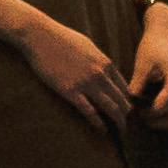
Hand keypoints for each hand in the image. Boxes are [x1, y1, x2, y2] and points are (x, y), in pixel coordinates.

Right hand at [21, 13, 133, 127]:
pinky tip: (102, 130)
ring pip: (111, 108)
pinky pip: (89, 112)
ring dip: (118, 122)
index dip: (128, 101)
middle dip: (127, 115)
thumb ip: (98, 60)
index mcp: (105, 63)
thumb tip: (104, 70)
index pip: (125, 88)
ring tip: (121, 131)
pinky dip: (98, 123)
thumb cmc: (61, 37)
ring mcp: (86, 83)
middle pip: (122, 100)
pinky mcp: (70, 91)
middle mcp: (100, 74)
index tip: (126, 110)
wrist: (40, 36)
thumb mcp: (87, 46)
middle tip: (126, 125)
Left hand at [126, 0, 167, 126]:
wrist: (166, 36)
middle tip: (139, 117)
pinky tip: (151, 108)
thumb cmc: (153, 48)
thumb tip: (130, 105)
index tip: (133, 111)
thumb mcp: (141, 65)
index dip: (145, 114)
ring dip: (162, 121)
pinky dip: (167, 115)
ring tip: (144, 113)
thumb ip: (137, 86)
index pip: (162, 109)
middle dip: (156, 123)